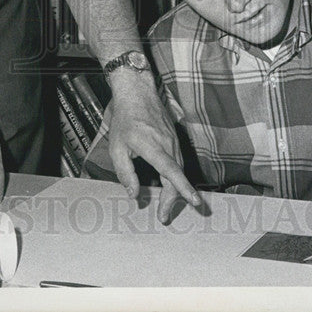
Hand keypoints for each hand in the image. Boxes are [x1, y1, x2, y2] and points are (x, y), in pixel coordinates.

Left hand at [106, 73, 200, 223]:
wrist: (138, 94)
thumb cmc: (126, 119)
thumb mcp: (117, 148)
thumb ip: (125, 173)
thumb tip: (134, 195)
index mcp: (153, 147)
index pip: (172, 172)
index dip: (183, 188)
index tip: (194, 201)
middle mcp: (168, 145)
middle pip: (177, 177)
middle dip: (174, 200)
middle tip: (163, 217)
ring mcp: (173, 142)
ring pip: (179, 171)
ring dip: (175, 190)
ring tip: (165, 207)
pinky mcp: (174, 140)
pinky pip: (177, 163)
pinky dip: (175, 178)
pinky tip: (168, 186)